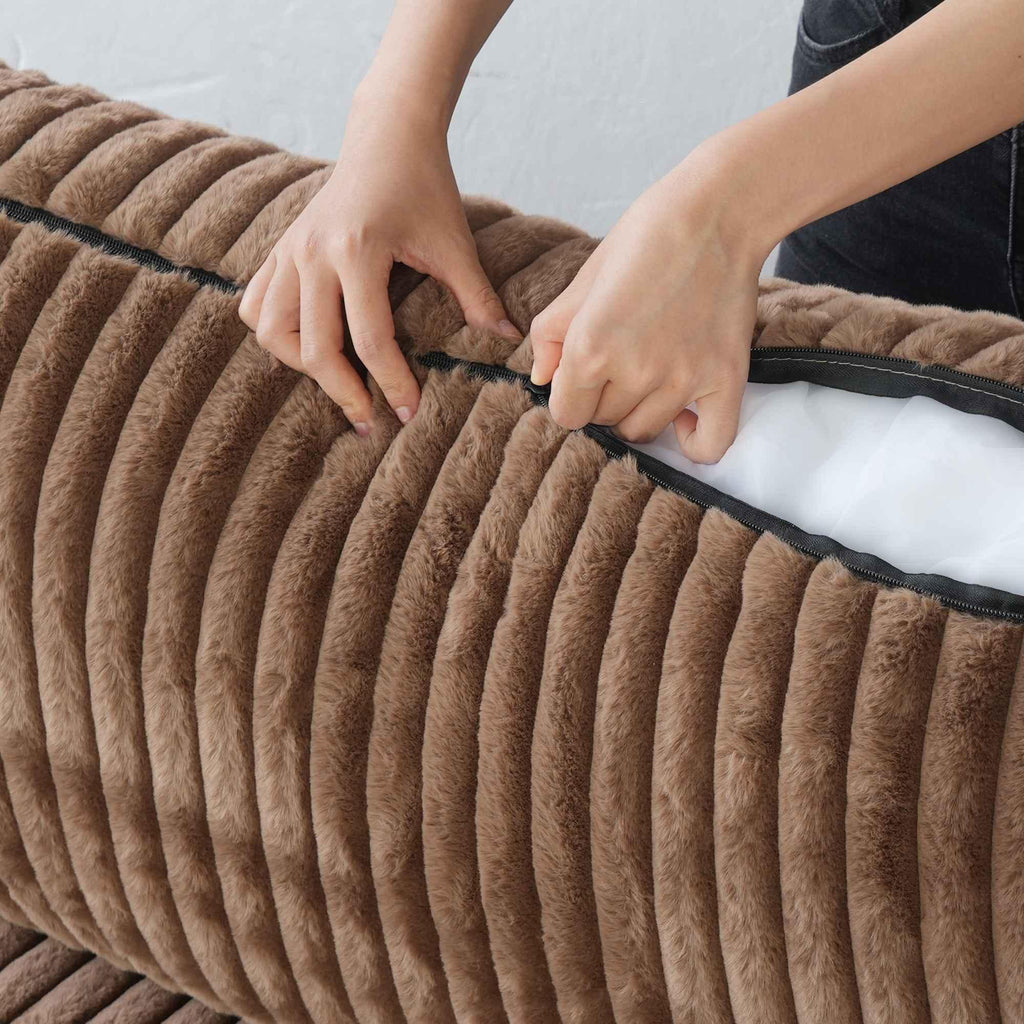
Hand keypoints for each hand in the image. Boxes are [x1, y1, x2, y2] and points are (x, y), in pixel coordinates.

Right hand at [239, 84, 518, 435]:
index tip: (409, 412)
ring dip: (300, 365)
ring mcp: (290, 250)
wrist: (388, 135)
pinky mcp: (280, 248)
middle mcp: (313, 253)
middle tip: (371, 422)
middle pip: (314, 347)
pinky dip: (275, 333)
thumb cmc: (425, 185)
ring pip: (270, 330)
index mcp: (357, 251)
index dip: (391, 383)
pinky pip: (257, 304)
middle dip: (344, 393)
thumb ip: (476, 294)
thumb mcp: (454, 241)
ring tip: (338, 383)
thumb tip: (505, 340)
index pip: (369, 339)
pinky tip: (306, 347)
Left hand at [529, 146, 768, 462]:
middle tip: (622, 362)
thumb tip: (541, 378)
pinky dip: (693, 442)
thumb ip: (552, 333)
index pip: (566, 414)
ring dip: (641, 411)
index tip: (585, 376)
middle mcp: (634, 371)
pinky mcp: (725, 381)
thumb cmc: (646, 237)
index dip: (570, 397)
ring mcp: (683, 380)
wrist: (718, 212)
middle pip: (604, 422)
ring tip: (651, 375)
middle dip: (604, 399)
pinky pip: (709, 445)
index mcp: (589, 347)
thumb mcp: (584, 278)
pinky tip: (684, 418)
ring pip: (645, 430)